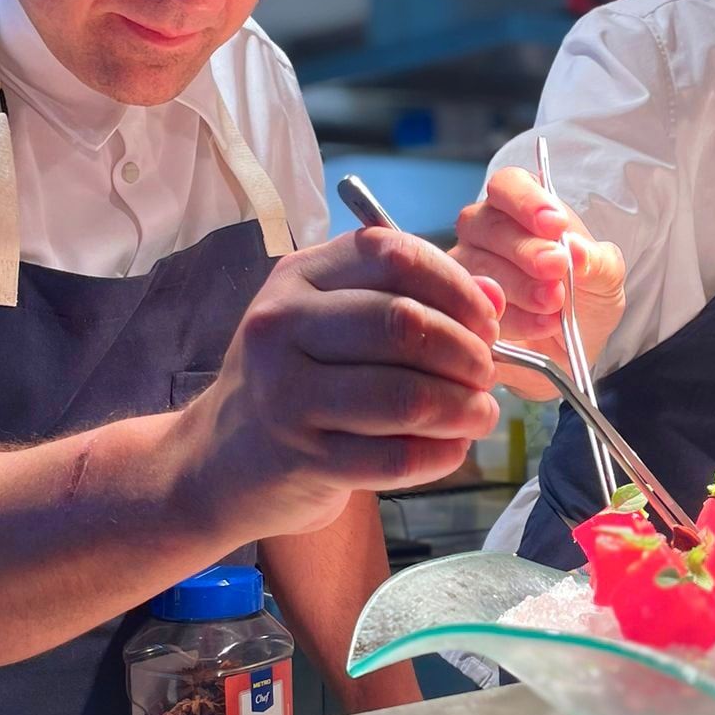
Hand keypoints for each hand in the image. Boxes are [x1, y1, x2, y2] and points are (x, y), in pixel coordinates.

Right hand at [189, 228, 502, 537]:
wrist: (220, 460)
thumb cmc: (296, 380)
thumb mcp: (337, 321)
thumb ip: (414, 299)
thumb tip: (494, 295)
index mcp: (299, 276)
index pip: (393, 255)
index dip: (456, 286)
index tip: (485, 320)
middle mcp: (283, 325)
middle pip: (404, 324)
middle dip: (467, 351)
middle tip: (486, 373)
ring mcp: (287, 394)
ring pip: (407, 395)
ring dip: (464, 408)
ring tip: (480, 413)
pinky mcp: (304, 458)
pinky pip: (396, 457)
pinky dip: (442, 454)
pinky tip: (453, 448)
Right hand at [451, 167, 624, 384]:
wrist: (573, 348)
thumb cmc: (584, 298)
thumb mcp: (606, 278)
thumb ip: (597, 262)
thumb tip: (578, 251)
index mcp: (518, 208)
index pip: (508, 185)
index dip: (527, 201)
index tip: (555, 225)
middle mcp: (484, 232)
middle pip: (487, 225)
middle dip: (525, 249)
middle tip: (556, 268)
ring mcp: (466, 269)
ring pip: (477, 267)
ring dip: (520, 287)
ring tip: (555, 304)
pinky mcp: (461, 308)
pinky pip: (475, 308)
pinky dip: (513, 318)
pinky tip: (541, 324)